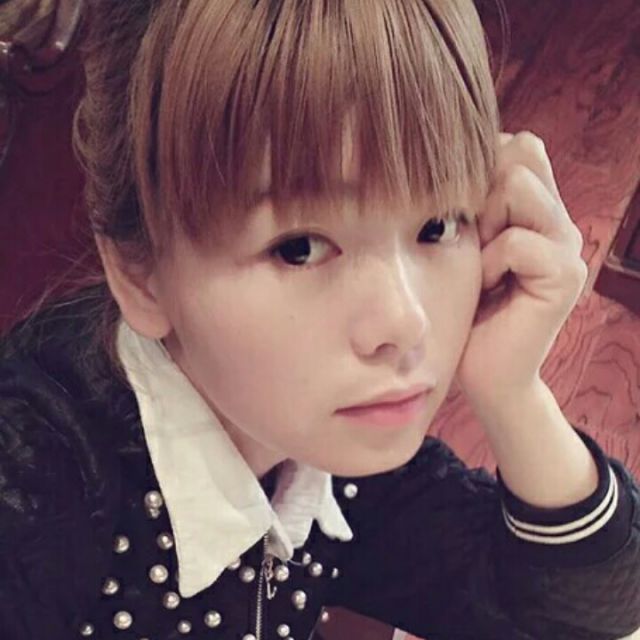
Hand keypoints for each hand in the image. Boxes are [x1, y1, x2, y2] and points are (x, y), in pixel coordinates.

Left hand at [455, 131, 587, 408]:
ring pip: (518, 185)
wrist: (484, 372)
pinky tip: (486, 288)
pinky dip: (488, 264)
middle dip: (481, 192)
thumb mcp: (463, 246)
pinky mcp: (565, 274)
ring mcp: (567, 244)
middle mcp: (557, 218)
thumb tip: (455, 155)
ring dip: (484, 226)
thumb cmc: (464, 308)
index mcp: (536, 208)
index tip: (462, 213)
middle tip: (473, 242)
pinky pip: (515, 241)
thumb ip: (475, 203)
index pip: (518, 145)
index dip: (481, 166)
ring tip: (480, 265)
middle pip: (520, 152)